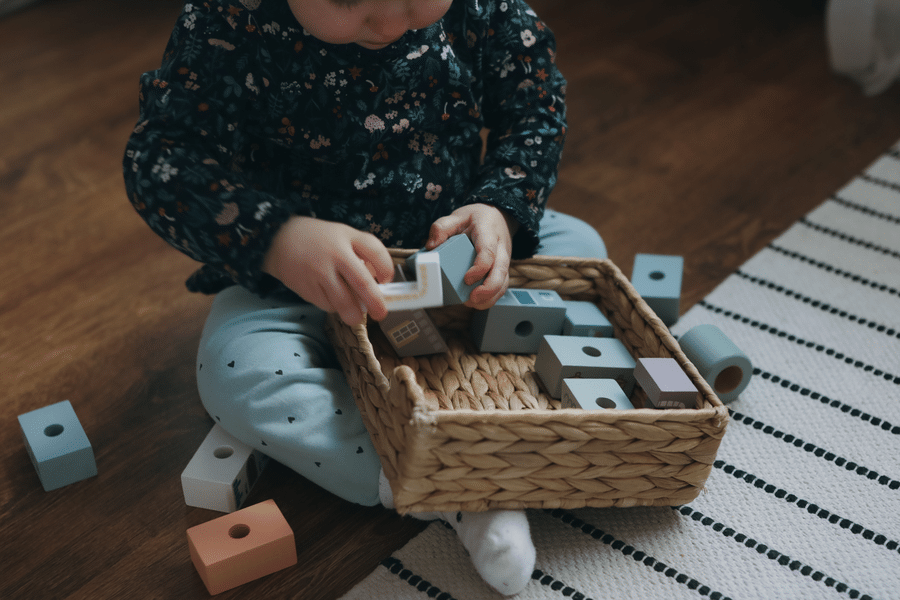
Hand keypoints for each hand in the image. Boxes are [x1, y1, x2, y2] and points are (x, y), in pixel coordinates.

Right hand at [262, 216, 394, 325]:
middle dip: (375, 302)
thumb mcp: (342, 235)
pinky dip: (334, 308)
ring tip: (356, 315)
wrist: (278, 239)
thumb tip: (378, 282)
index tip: (386, 280)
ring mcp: (319, 272)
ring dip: (354, 314)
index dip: (386, 269)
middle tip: (380, 314)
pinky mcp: (306, 287)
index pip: (375, 251)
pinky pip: (327, 305)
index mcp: (347, 237)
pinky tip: (332, 299)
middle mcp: (335, 254)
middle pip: (362, 282)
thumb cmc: (318, 239)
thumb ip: (361, 252)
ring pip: (343, 302)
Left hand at [425, 203, 517, 309]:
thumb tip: (431, 246)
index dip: (480, 267)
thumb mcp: (457, 216)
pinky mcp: (502, 270)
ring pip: (504, 282)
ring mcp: (504, 260)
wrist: (496, 217)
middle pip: (501, 271)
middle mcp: (501, 248)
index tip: (467, 279)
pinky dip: (491, 297)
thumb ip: (442, 227)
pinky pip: (501, 286)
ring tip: (471, 303)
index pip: (489, 252)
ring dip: (490, 297)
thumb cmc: (476, 218)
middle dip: (489, 289)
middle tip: (472, 299)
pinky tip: (475, 302)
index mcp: (489, 232)